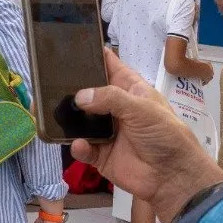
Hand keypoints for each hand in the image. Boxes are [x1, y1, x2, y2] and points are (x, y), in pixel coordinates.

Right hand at [72, 49, 222, 222]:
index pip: (110, 67)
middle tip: (49, 81)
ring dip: (70, 119)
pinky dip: (79, 147)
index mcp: (131, 90)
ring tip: (55, 113)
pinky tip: (80, 144)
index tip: (72, 46)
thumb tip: (80, 96)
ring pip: (81, 121)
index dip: (94, 57)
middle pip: (89, 93)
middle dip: (73, 88)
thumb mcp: (142, 108)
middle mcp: (116, 109)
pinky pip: (84, 148)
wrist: (172, 176)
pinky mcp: (101, 155)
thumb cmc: (165, 135)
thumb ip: (111, 98)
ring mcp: (107, 132)